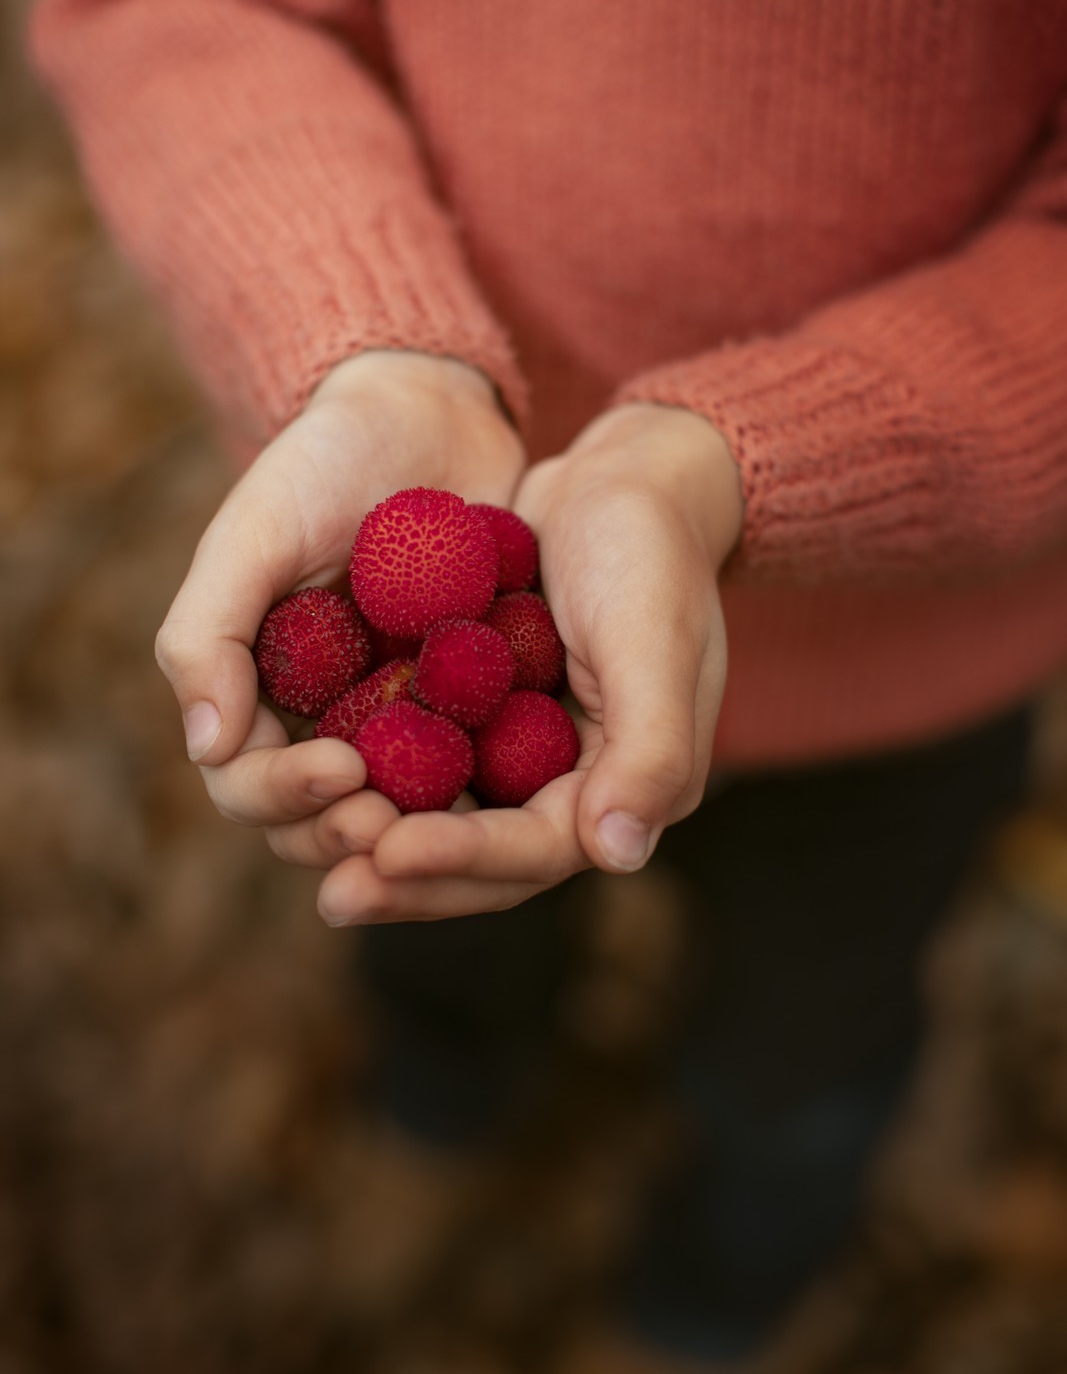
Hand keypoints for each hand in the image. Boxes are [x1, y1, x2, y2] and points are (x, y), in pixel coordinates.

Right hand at [155, 351, 524, 864]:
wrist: (431, 412)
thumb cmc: (325, 461)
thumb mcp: (255, 531)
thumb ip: (209, 634)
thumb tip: (206, 746)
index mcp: (255, 690)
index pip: (247, 781)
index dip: (284, 794)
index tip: (343, 769)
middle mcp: (322, 719)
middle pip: (317, 821)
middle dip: (346, 831)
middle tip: (391, 819)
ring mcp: (398, 717)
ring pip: (395, 815)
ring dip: (411, 832)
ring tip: (448, 826)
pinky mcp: (469, 706)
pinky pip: (472, 771)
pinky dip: (481, 791)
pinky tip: (515, 792)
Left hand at [315, 403, 742, 923]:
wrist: (626, 480)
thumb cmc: (650, 551)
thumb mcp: (655, 641)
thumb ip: (649, 750)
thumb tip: (616, 856)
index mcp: (635, 784)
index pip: (540, 850)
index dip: (464, 860)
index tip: (387, 850)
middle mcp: (585, 787)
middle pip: (488, 861)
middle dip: (412, 880)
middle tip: (334, 895)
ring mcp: (534, 753)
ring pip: (452, 823)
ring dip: (388, 842)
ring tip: (315, 851)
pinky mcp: (494, 717)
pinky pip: (433, 767)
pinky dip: (385, 779)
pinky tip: (322, 784)